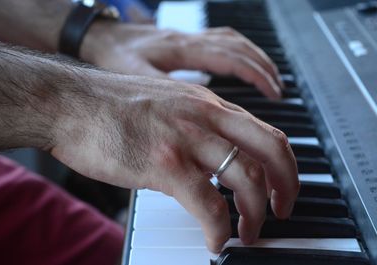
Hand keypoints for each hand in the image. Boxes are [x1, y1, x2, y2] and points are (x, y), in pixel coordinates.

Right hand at [50, 71, 298, 252]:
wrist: (70, 103)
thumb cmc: (112, 106)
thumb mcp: (169, 104)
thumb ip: (196, 126)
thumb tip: (211, 160)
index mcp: (207, 105)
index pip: (265, 132)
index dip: (282, 164)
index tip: (279, 186)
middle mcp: (205, 118)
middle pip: (271, 150)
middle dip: (286, 186)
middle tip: (282, 210)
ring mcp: (186, 140)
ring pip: (246, 178)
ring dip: (255, 213)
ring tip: (247, 232)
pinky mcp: (164, 165)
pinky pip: (208, 204)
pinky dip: (219, 228)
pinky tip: (215, 240)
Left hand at [80, 23, 283, 98]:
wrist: (98, 37)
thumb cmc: (114, 57)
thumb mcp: (138, 79)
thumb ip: (165, 99)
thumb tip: (193, 121)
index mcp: (183, 50)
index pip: (232, 59)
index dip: (257, 76)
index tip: (275, 94)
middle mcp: (191, 41)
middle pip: (240, 49)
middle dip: (264, 69)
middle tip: (279, 91)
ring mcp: (190, 39)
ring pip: (234, 43)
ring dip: (255, 59)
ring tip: (270, 80)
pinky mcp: (185, 43)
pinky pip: (221, 42)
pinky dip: (238, 54)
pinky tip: (242, 67)